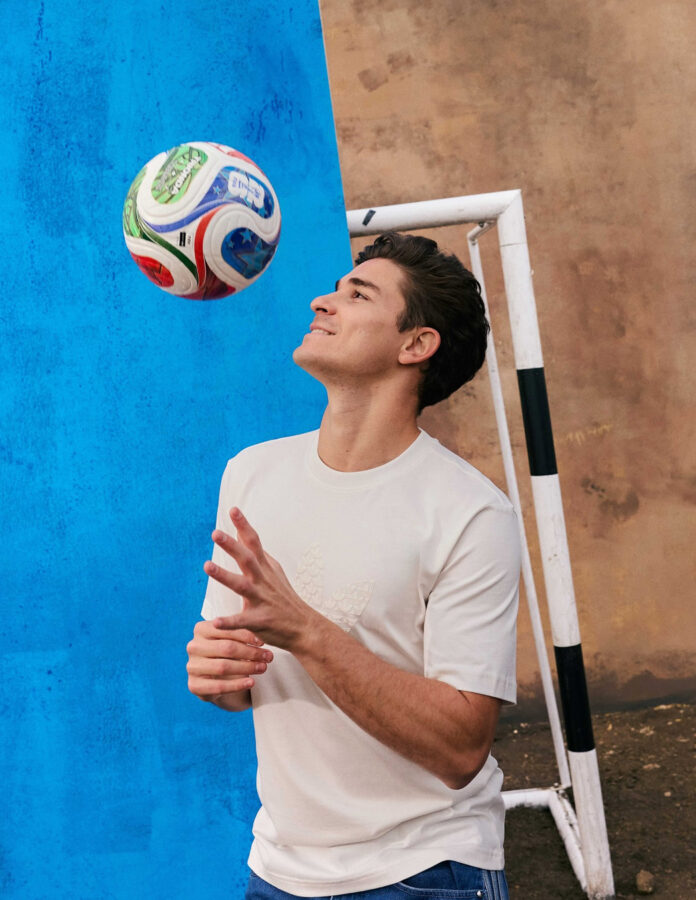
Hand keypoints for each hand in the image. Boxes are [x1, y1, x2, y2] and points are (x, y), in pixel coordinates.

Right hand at [186, 618, 273, 702]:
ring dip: (247, 668)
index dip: (246, 635)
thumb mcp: (233, 639)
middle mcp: (193, 647)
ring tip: (263, 668)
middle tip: (268, 656)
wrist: (217, 678)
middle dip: (250, 652)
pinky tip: (251, 682)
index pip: (225, 630)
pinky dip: (237, 685)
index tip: (262, 642)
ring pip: (223, 667)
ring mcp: (191, 667)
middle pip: (226, 648)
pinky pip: (218, 686)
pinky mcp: (194, 685)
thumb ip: (242, 632)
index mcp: (200, 629)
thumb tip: (260, 635)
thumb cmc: (228, 653)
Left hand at [203, 507, 318, 650]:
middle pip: (247, 559)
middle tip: (215, 533)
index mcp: (264, 568)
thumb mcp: (273, 571)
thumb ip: (257, 554)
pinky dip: (228, 622)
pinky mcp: (259, 620)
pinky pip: (241, 621)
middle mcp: (262, 580)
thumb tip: (240, 534)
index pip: (253, 542)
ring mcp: (261, 599)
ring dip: (224, 575)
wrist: (303, 626)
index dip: (244, 526)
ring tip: (207, 566)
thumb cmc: (284, 598)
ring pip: (241, 585)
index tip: (233, 510)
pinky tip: (214, 622)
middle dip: (231, 545)